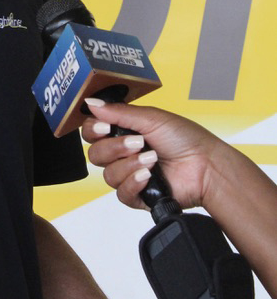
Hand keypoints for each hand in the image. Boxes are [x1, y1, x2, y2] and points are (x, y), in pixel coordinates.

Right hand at [81, 100, 221, 211]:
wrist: (206, 167)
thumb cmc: (186, 139)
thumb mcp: (151, 118)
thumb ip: (118, 112)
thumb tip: (91, 102)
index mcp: (124, 131)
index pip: (92, 132)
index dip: (94, 131)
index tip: (105, 127)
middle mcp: (124, 153)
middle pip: (95, 154)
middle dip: (114, 148)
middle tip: (137, 143)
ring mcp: (129, 175)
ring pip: (107, 175)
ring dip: (129, 165)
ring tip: (152, 159)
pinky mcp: (138, 195)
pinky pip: (121, 193)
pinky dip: (134, 182)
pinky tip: (148, 175)